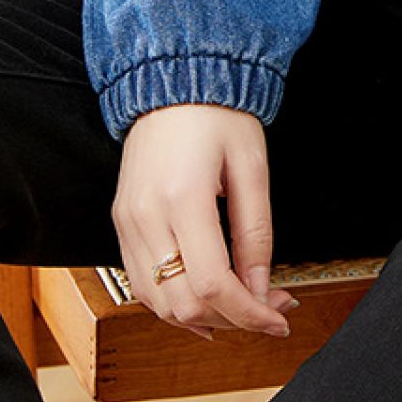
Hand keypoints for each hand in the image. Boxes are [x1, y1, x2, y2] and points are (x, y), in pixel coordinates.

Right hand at [112, 103, 299, 341]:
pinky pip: (142, 285)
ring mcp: (127, 224)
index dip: (250, 312)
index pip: (213, 284)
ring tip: (246, 307)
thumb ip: (256, 231)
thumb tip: (262, 287)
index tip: (279, 318)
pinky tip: (207, 304)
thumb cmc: (219, 115)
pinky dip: (174, 304)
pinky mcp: (121, 225)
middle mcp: (146, 218)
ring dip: (204, 318)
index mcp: (183, 199)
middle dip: (233, 319)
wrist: (175, 82)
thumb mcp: (253, 166)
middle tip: (273, 310)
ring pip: (158, 304)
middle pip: (183, 304)